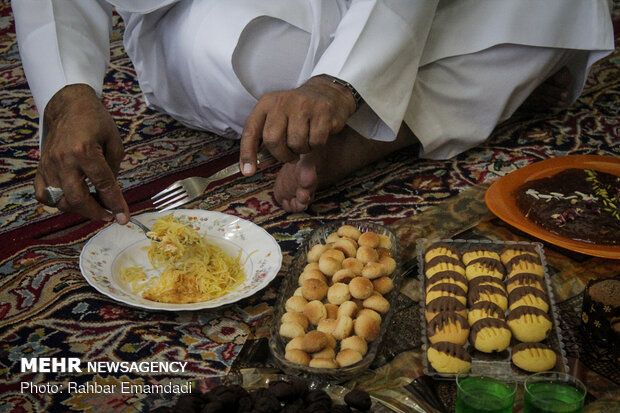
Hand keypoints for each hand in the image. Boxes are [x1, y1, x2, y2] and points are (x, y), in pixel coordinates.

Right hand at [34, 84, 129, 223]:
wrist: (68, 106)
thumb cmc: (96, 121)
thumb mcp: (114, 142)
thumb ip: (113, 170)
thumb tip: (111, 195)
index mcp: (85, 151)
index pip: (103, 185)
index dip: (115, 204)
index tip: (124, 218)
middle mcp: (64, 160)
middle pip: (77, 199)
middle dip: (95, 212)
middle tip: (108, 214)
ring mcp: (49, 164)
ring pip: (60, 201)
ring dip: (78, 209)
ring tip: (93, 205)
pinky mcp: (41, 167)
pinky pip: (42, 195)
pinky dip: (56, 203)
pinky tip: (71, 200)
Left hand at [239, 75, 356, 173]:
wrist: (328, 92)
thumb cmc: (298, 112)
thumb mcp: (277, 116)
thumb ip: (266, 136)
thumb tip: (251, 167)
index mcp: (266, 103)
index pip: (251, 131)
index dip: (247, 154)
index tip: (248, 172)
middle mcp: (282, 102)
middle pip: (273, 140)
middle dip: (282, 155)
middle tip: (290, 156)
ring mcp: (303, 105)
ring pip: (296, 143)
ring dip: (301, 150)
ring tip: (305, 142)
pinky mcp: (322, 111)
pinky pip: (316, 142)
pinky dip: (316, 145)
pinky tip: (317, 136)